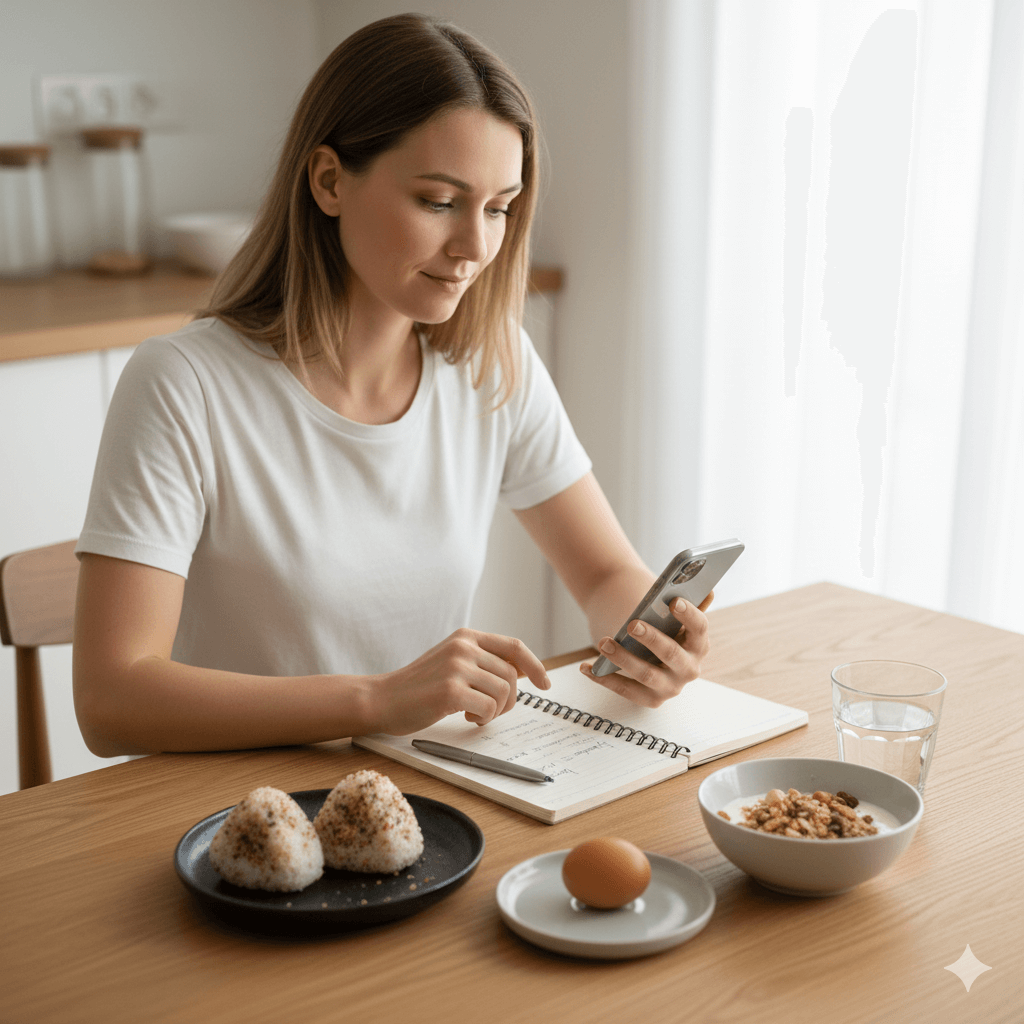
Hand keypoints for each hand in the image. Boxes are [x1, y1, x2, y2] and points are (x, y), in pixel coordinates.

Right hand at [371, 628, 549, 734]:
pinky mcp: (450, 690)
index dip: (535, 665)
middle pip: (511, 674)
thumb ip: (484, 662)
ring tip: (475, 714)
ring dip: (496, 710)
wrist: (383, 698)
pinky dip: (484, 718)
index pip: (514, 646)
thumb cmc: (420, 686)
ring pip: (504, 690)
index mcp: (466, 636)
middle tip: (492, 711)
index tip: (545, 683)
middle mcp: (463, 646)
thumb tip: (524, 669)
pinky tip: (467, 718)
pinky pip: (489, 707)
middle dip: (510, 699)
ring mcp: (456, 666)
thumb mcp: (454, 662)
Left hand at [580, 592, 713, 707]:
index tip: (673, 601)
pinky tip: (586, 667)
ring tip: (603, 642)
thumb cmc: (664, 631)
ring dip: (623, 659)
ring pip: (647, 674)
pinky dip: (604, 679)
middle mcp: (690, 668)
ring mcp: (671, 687)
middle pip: (672, 653)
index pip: (700, 628)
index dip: (689, 615)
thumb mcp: (674, 618)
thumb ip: (688, 604)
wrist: (654, 658)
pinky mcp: (651, 700)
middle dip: (652, 638)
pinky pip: (625, 690)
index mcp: (699, 644)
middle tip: (632, 624)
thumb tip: (707, 590)